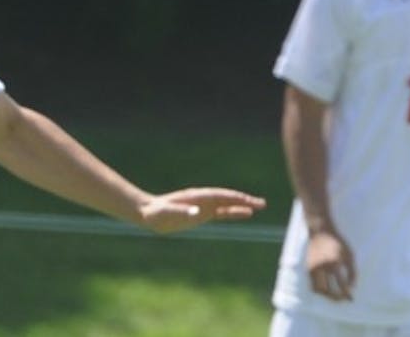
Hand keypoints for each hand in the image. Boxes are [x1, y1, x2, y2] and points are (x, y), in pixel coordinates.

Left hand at [137, 187, 266, 233]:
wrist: (147, 213)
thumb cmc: (156, 213)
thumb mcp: (167, 212)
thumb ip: (182, 211)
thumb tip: (197, 212)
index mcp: (196, 197)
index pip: (220, 197)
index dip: (235, 198)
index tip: (249, 202)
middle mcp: (202, 199)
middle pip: (227, 199)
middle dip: (244, 200)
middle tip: (262, 203)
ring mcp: (203, 206)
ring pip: (227, 205)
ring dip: (242, 206)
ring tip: (258, 207)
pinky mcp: (201, 214)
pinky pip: (221, 213)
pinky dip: (233, 213)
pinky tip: (244, 214)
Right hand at [304, 228, 355, 300]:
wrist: (320, 232)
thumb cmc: (338, 244)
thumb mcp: (350, 255)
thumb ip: (352, 272)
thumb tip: (351, 288)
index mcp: (334, 263)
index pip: (341, 285)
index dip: (346, 294)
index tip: (351, 298)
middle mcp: (322, 267)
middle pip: (326, 290)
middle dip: (335, 298)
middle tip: (342, 299)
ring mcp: (313, 268)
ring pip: (317, 289)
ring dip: (326, 295)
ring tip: (334, 296)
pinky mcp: (308, 267)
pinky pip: (313, 284)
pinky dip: (320, 289)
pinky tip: (328, 288)